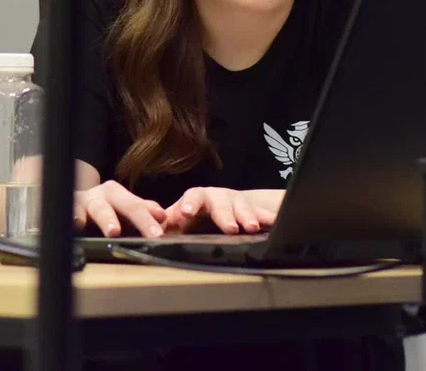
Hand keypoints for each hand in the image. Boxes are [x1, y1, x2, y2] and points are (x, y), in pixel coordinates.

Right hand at [74, 180, 166, 238]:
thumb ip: (142, 211)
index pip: (140, 206)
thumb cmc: (96, 211)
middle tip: (152, 234)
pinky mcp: (66, 208)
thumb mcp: (120, 210)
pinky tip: (77, 225)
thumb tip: (161, 216)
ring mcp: (84, 201)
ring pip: (99, 207)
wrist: (63, 203)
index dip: (151, 220)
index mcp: (118, 195)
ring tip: (114, 231)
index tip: (160, 234)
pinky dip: (74, 217)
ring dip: (107, 218)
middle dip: (140, 219)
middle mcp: (103, 195)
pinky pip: (71, 211)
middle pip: (125, 205)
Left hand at [163, 188, 282, 234]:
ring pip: (242, 207)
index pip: (193, 196)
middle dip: (225, 215)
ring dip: (247, 216)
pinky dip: (268, 217)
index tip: (185, 213)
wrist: (223, 209)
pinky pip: (263, 213)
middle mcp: (218, 197)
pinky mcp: (253, 210)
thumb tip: (150, 229)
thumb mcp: (179, 221)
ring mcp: (237, 203)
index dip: (189, 204)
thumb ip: (166, 225)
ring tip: (252, 228)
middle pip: (221, 202)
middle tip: (229, 228)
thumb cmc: (196, 217)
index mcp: (198, 198)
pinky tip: (275, 222)